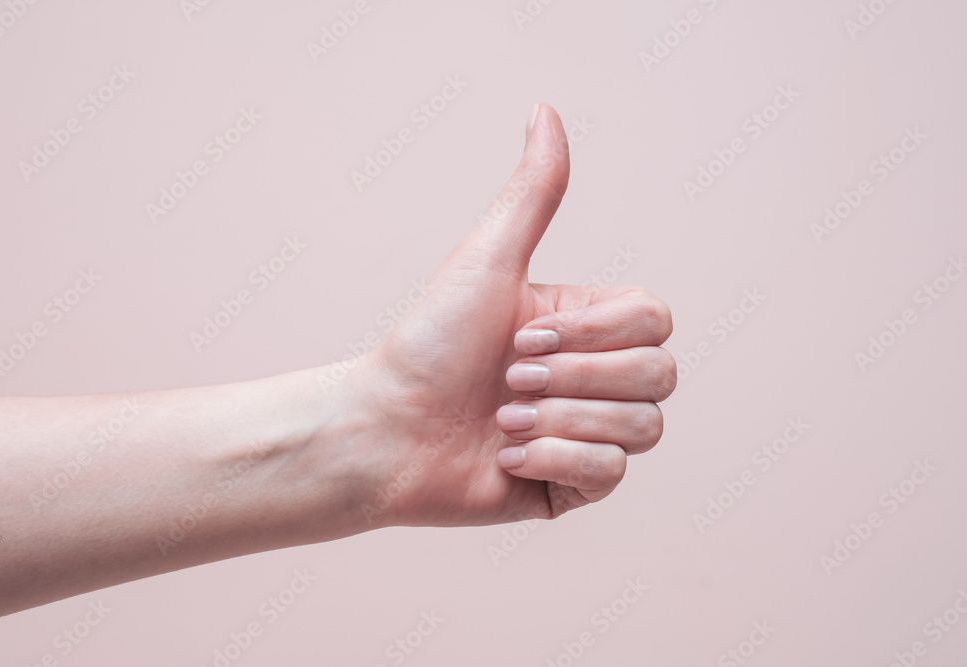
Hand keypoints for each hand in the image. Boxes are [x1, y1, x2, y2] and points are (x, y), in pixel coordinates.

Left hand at [351, 104, 675, 527]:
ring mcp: (588, 432)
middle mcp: (594, 377)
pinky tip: (506, 456)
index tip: (522, 337)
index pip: (656, 321)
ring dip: (562, 421)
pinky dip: (556, 461)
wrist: (387, 428)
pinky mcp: (574, 485)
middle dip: (577, 379)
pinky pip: (612, 474)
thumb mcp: (489, 260)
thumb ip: (533, 193)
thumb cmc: (431, 342)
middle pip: (660, 375)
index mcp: (585, 325)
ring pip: (644, 428)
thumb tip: (545, 110)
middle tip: (509, 380)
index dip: (597, 333)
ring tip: (501, 420)